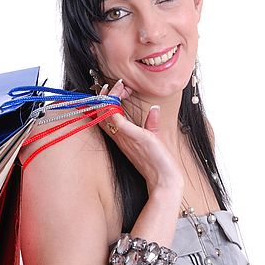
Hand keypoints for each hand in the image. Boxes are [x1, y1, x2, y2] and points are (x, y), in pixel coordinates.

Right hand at [97, 79, 183, 194]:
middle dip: (105, 95)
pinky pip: (114, 118)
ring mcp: (124, 136)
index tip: (120, 90)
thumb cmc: (158, 161)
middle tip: (117, 86)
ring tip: (119, 86)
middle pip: (100, 112)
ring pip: (104, 112)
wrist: (164, 178)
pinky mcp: (133, 136)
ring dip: (109, 96)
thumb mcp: (152, 138)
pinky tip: (119, 94)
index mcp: (121, 136)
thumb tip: (154, 109)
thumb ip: (151, 123)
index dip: (107, 100)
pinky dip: (113, 105)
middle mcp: (119, 136)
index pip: (105, 116)